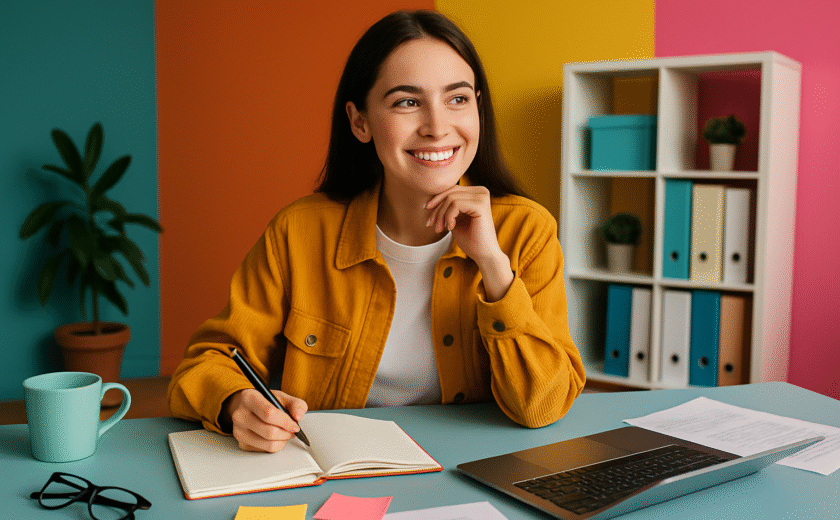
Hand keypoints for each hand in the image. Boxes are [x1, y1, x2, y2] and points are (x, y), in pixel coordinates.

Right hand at [223, 388, 307, 452]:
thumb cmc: (266, 402)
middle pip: (269, 432)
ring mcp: (239, 431)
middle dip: (286, 433)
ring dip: (282, 441)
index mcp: (249, 398)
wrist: (248, 407)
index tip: (295, 425)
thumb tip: (298, 416)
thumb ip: (296, 404)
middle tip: (292, 430)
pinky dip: (274, 445)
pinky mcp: (242, 443)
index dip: (286, 422)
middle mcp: (240, 415)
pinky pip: (264, 451)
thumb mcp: (282, 397)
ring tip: (284, 433)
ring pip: (268, 444)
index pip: (269, 413)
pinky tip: (274, 437)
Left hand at [425, 185, 513, 300]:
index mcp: (477, 193)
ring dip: (441, 215)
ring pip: (451, 198)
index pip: (451, 189)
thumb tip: (429, 198)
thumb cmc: (471, 239)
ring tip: (440, 229)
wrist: (484, 255)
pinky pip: (455, 205)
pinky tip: (450, 228)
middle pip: (450, 192)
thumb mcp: (455, 219)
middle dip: (437, 209)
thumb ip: (447, 207)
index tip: (427, 213)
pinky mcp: (481, 205)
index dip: (436, 200)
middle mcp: (481, 191)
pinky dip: (448, 217)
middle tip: (431, 224)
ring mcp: (482, 197)